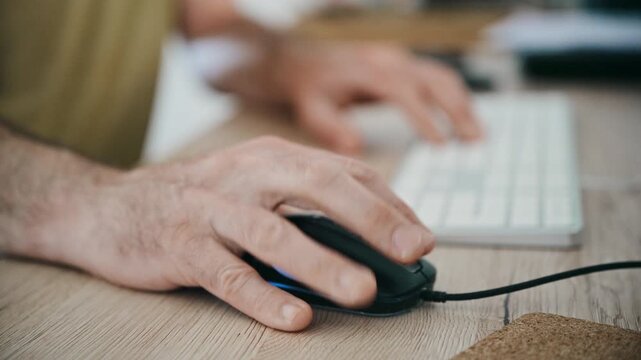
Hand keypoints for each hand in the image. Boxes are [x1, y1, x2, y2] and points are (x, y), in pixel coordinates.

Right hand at [46, 137, 433, 330]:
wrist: (112, 206)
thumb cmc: (201, 200)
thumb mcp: (254, 187)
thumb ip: (305, 206)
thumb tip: (370, 242)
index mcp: (272, 157)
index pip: (343, 172)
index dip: (387, 203)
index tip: (420, 236)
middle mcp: (246, 175)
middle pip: (317, 187)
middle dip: (370, 219)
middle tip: (411, 251)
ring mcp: (212, 210)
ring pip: (273, 233)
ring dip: (322, 263)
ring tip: (362, 291)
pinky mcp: (182, 247)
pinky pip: (227, 275)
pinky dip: (262, 296)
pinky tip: (294, 317)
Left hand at [275, 42, 482, 153]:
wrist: (307, 62)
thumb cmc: (312, 89)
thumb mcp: (312, 108)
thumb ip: (330, 126)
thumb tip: (355, 146)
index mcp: (370, 74)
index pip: (404, 92)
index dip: (424, 117)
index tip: (441, 145)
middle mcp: (391, 63)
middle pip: (434, 81)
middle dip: (458, 111)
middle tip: (474, 144)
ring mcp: (401, 62)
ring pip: (442, 78)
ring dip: (463, 106)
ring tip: (478, 137)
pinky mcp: (406, 65)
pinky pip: (439, 77)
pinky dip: (457, 98)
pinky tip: (466, 120)